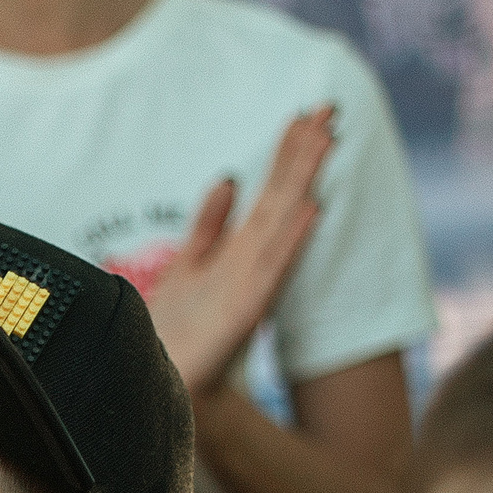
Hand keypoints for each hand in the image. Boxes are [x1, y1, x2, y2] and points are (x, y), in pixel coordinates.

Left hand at [144, 105, 334, 403]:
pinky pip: (270, 270)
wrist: (166, 384)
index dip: (285, 155)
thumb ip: (210, 225)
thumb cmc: (180, 330)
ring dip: (301, 181)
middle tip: (326, 107)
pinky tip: (310, 209)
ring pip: (280, 223)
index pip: (267, 193)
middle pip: (278, 198)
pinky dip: (291, 239)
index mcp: (237, 251)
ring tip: (323, 139)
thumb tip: (229, 178)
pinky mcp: (242, 314)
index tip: (305, 113)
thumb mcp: (189, 266)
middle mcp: (248, 263)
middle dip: (301, 154)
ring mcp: (248, 285)